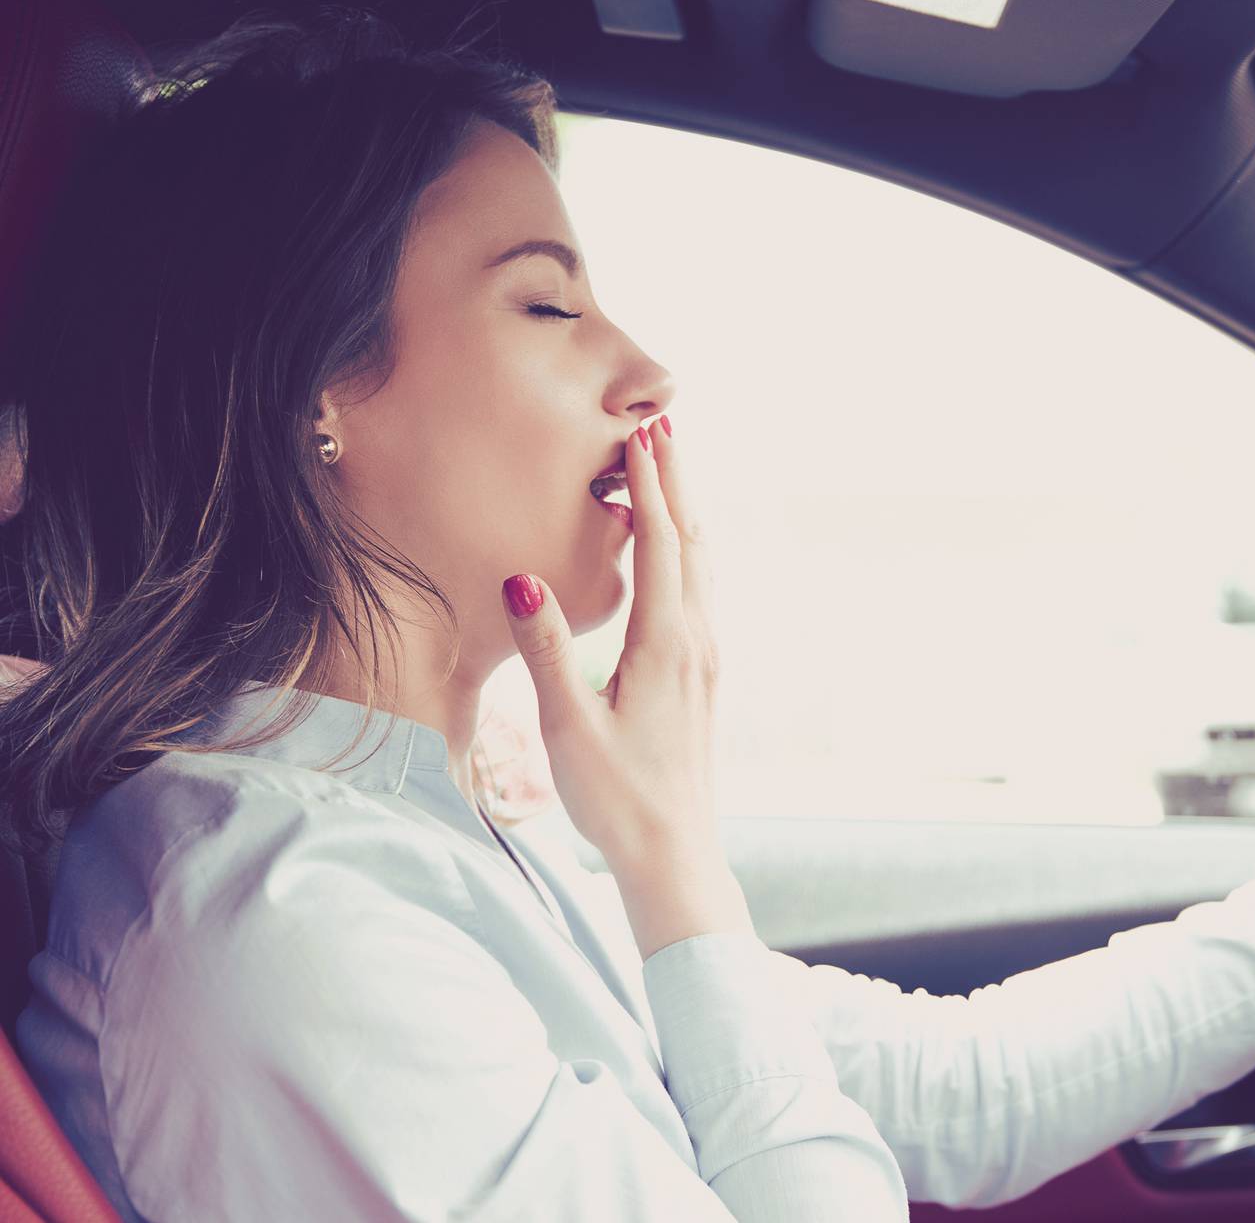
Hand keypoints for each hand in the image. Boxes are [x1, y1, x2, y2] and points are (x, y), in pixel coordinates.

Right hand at [499, 415, 747, 953]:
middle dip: (676, 482)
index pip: (662, 543)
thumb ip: (546, 649)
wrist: (675, 856)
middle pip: (692, 541)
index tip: (642, 432)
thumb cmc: (616, 798)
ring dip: (686, 513)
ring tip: (671, 471)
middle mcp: (697, 642)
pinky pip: (702, 594)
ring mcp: (705, 661)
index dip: (651, 485)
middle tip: (663, 425)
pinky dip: (690, 552)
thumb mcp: (567, 727)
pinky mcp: (702, 679)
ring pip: (702, 566)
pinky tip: (680, 554)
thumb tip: (522, 575)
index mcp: (667, 644)